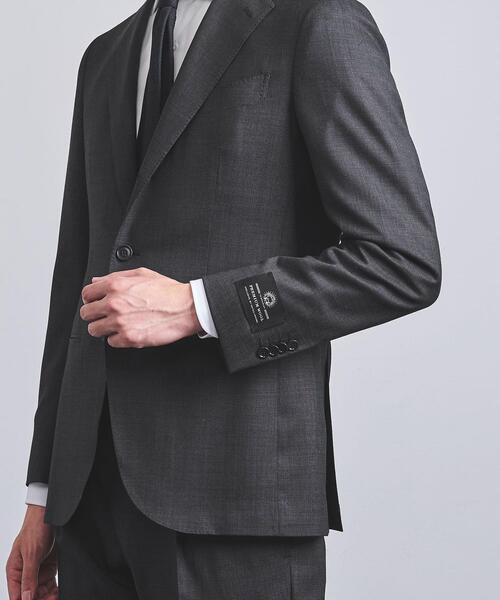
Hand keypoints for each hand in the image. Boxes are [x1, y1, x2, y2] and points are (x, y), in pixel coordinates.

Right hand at [6, 505, 56, 599]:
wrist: (50, 516)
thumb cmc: (35, 529)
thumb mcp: (31, 554)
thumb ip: (29, 577)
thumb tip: (25, 598)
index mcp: (14, 571)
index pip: (17, 595)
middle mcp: (25, 573)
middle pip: (30, 595)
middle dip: (40, 599)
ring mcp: (38, 571)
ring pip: (41, 592)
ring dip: (48, 597)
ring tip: (56, 598)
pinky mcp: (49, 568)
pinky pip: (50, 584)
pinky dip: (54, 590)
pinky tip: (58, 593)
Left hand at [80, 267, 202, 347]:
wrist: (186, 308)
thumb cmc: (168, 291)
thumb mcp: (141, 274)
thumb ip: (115, 277)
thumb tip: (97, 281)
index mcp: (115, 286)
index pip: (87, 294)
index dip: (91, 298)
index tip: (96, 302)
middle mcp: (114, 304)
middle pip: (86, 313)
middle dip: (95, 314)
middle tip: (106, 315)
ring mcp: (121, 323)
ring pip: (94, 330)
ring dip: (103, 328)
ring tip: (117, 324)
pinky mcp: (129, 338)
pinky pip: (111, 342)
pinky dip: (118, 338)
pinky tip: (128, 331)